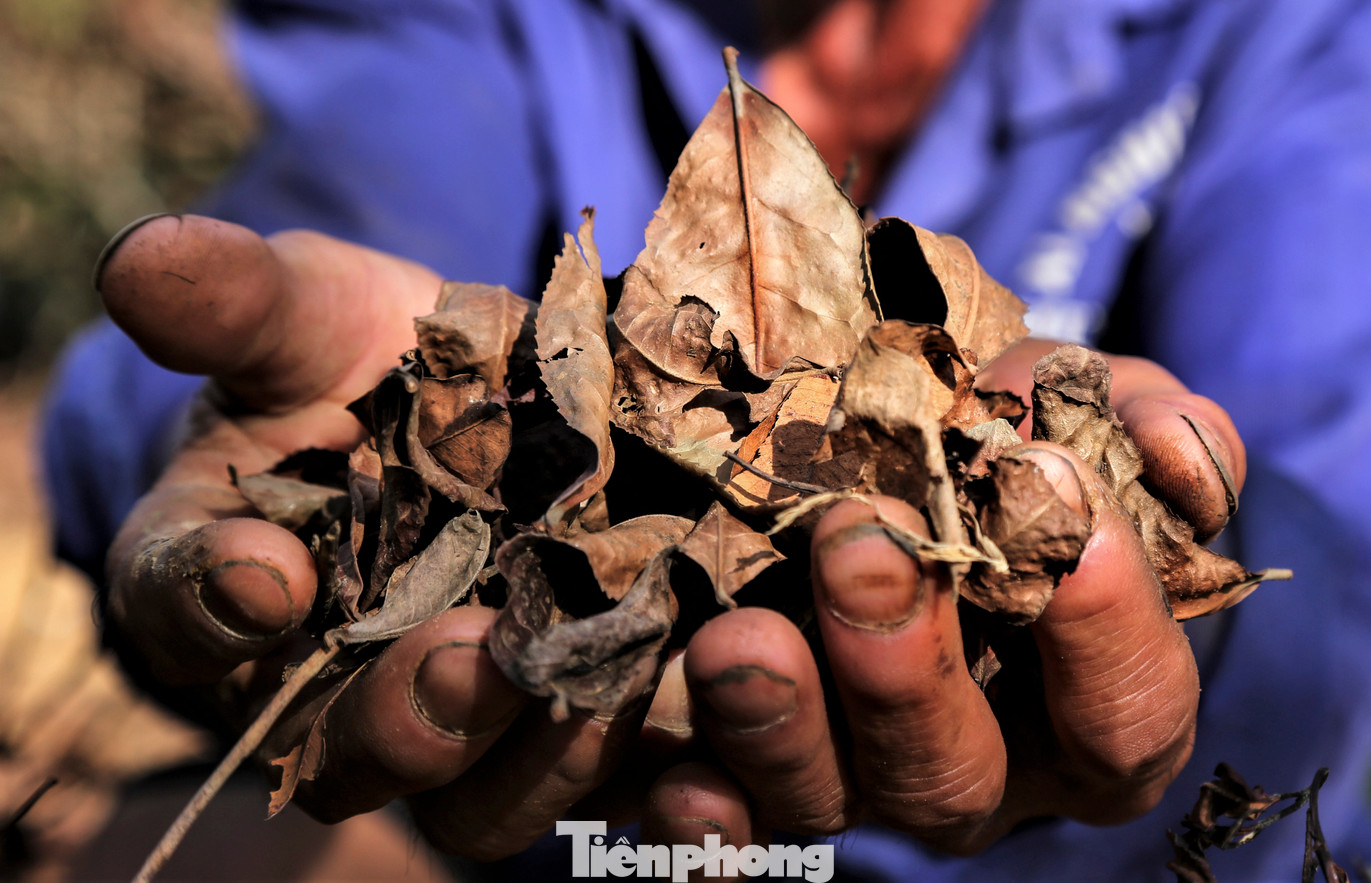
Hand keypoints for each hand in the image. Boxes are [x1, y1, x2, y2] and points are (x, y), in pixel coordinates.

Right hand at [99, 214, 639, 858]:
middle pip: (352, 748)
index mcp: (230, 577)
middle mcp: (337, 683)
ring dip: (532, 760)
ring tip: (592, 689)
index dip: (208, 599)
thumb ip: (238, 300)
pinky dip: (647, 771)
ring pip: (480, 795)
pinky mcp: (573, 715)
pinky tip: (694, 734)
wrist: (490, 393)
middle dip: (404, 718)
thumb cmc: (364, 357)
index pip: (184, 605)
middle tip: (463, 655)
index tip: (259, 568)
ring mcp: (465, 714)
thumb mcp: (305, 312)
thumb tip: (147, 259)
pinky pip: (601, 778)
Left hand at [643, 340, 1244, 854]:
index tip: (1054, 493)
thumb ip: (1150, 435)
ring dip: (784, 727)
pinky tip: (680, 775)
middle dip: (907, 665)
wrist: (903, 470)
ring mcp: (860, 784)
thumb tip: (1182, 465)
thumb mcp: (1087, 425)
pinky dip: (706, 815)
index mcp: (1084, 714)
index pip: (1125, 711)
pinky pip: (731, 832)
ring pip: (833, 803)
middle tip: (863, 543)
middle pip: (954, 775)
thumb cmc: (1012, 460)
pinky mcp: (759, 783)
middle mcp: (979, 774)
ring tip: (740, 640)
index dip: (1103, 622)